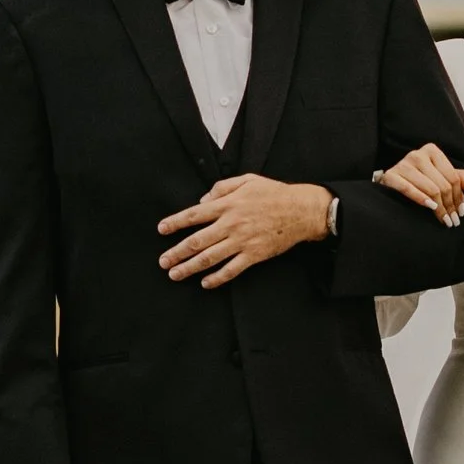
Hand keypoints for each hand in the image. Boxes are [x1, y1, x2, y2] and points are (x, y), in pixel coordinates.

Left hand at [158, 174, 333, 285]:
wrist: (301, 210)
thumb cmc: (273, 193)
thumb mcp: (246, 180)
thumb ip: (221, 188)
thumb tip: (202, 201)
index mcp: (227, 205)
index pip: (194, 215)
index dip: (175, 222)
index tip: (162, 230)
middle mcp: (231, 224)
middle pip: (197, 241)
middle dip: (177, 252)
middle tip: (163, 261)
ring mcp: (242, 241)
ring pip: (210, 258)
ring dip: (190, 267)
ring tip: (175, 274)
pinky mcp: (255, 255)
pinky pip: (232, 269)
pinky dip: (218, 278)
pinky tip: (205, 283)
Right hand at [375, 141, 463, 224]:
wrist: (390, 182)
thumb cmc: (419, 179)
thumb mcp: (441, 176)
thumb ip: (459, 179)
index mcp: (431, 151)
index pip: (453, 177)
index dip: (459, 197)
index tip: (461, 212)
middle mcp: (417, 154)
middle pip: (442, 185)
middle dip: (450, 205)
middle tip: (453, 221)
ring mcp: (403, 164)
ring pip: (430, 189)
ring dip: (439, 208)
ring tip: (444, 220)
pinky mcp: (390, 176)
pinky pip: (409, 189)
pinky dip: (421, 199)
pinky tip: (431, 208)